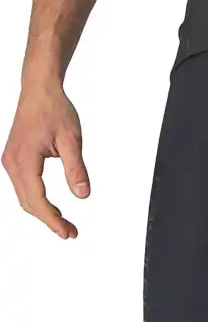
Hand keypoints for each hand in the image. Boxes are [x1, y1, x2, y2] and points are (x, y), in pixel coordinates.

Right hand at [2, 83, 89, 238]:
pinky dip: (36, 199)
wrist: (40, 88)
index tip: (68, 232)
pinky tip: (51, 205)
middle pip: (28, 203)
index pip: (38, 200)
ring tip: (63, 222)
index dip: (53, 220)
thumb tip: (82, 194)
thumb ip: (76, 168)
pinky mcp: (14, 158)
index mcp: (24, 160)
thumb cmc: (54, 108)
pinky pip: (23, 186)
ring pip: (24, 196)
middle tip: (70, 231)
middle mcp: (13, 163)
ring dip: (42, 211)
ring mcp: (11, 161)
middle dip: (49, 220)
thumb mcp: (71, 138)